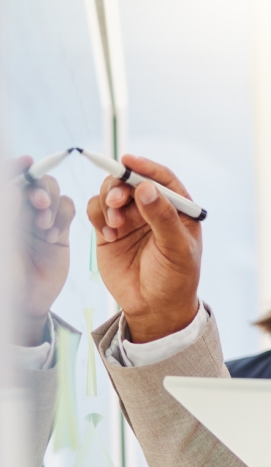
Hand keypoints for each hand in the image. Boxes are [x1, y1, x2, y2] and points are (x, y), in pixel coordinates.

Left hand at [14, 156, 74, 344]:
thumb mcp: (4, 243)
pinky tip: (55, 235)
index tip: (26, 162)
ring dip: (52, 204)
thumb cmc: (6, 275)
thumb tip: (14, 184)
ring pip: (52, 192)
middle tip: (40, 204)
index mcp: (5, 212)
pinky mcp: (59, 231)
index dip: (16, 167)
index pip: (9, 179)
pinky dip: (65, 216)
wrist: (23, 304)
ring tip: (45, 226)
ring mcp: (39, 220)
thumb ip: (7, 211)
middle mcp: (18, 211)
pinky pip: (68, 209)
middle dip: (38, 188)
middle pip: (33, 182)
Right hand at [87, 155, 200, 341]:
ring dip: (108, 199)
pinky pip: (96, 210)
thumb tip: (146, 187)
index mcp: (177, 209)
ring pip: (111, 192)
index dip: (146, 167)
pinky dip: (97, 214)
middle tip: (117, 200)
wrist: (154, 307)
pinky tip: (108, 233)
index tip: (128, 161)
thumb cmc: (175, 278)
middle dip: (121, 184)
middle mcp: (152, 209)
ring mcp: (130, 219)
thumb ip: (162, 218)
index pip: (162, 179)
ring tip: (114, 223)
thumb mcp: (176, 249)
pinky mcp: (109, 230)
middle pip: (132, 181)